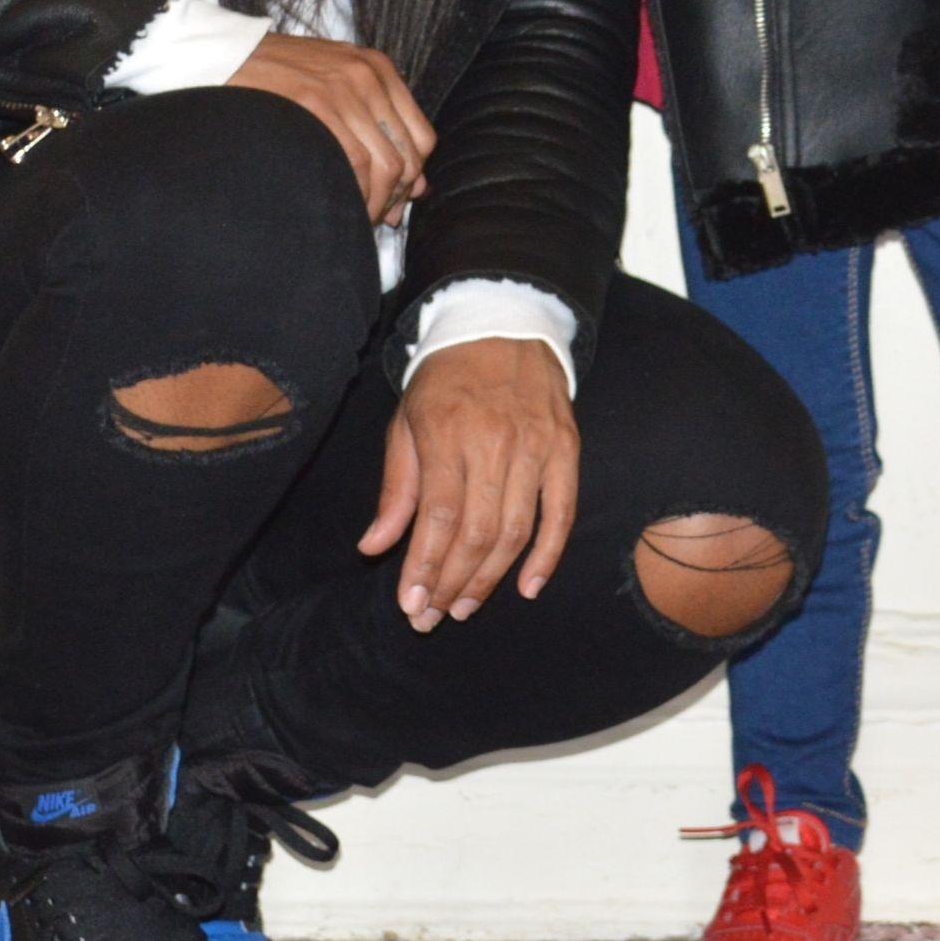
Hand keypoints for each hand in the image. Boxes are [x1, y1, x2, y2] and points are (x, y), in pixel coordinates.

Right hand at [228, 34, 434, 224]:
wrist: (225, 54)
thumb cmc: (278, 77)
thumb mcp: (336, 86)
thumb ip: (376, 127)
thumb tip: (417, 187)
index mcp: (378, 69)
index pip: (422, 137)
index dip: (412, 177)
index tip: (393, 200)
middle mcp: (369, 76)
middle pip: (407, 155)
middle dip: (394, 195)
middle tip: (373, 217)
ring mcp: (343, 88)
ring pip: (385, 163)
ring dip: (374, 201)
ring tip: (354, 218)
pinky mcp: (315, 103)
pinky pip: (355, 163)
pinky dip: (355, 193)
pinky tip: (340, 206)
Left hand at [357, 339, 578, 629]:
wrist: (502, 324)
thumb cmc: (446, 379)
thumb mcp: (407, 422)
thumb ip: (395, 488)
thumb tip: (373, 548)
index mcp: (447, 431)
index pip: (438, 515)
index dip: (425, 566)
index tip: (412, 605)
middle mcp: (494, 441)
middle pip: (477, 532)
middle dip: (452, 583)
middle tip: (434, 616)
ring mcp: (536, 446)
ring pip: (516, 530)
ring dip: (491, 579)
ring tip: (466, 606)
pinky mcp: (566, 449)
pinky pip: (561, 513)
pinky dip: (548, 555)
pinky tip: (528, 587)